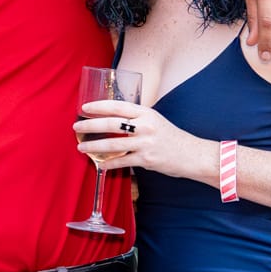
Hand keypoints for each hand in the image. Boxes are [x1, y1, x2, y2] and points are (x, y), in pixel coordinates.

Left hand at [74, 100, 213, 182]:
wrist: (194, 155)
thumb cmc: (171, 137)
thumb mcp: (155, 120)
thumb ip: (136, 118)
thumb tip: (112, 117)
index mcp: (146, 113)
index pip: (118, 106)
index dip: (99, 106)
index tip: (84, 108)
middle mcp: (146, 126)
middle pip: (111, 123)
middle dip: (90, 125)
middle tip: (76, 127)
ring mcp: (146, 143)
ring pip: (113, 144)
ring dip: (93, 146)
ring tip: (81, 147)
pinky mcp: (147, 159)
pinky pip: (122, 161)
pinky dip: (108, 164)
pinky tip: (99, 165)